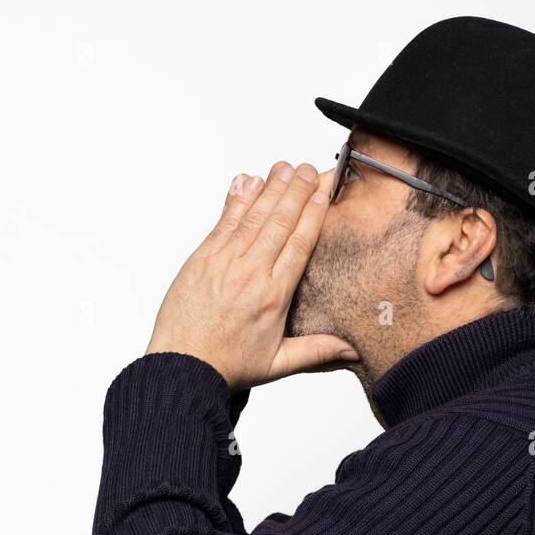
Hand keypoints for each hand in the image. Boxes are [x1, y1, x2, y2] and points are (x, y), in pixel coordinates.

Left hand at [145, 161, 357, 389]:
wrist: (182, 367)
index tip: (324, 191)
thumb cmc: (226, 366)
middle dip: (297, 191)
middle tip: (310, 168)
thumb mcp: (278, 363)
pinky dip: (238, 198)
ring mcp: (223, 261)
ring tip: (286, 167)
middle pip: (280, 222)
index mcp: (273, 296)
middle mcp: (250, 273)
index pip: (300, 243)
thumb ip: (317, 350)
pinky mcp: (201, 258)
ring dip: (271, 188)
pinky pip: (224, 221)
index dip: (314, 213)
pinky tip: (250, 180)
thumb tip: (352, 351)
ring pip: (254, 216)